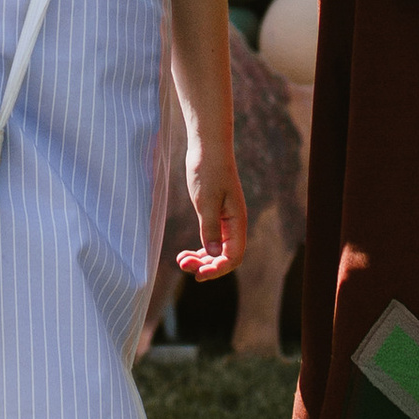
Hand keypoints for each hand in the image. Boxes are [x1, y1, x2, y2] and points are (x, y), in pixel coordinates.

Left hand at [177, 135, 245, 280]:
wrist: (207, 145)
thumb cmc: (208, 170)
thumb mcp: (206, 201)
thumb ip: (211, 229)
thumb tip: (215, 256)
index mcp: (237, 221)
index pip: (233, 257)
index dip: (217, 270)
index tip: (196, 274)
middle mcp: (234, 223)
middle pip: (225, 257)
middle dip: (205, 265)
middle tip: (181, 263)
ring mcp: (225, 218)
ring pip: (218, 250)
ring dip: (201, 258)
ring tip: (180, 259)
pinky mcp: (216, 212)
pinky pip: (213, 239)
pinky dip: (201, 248)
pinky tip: (187, 251)